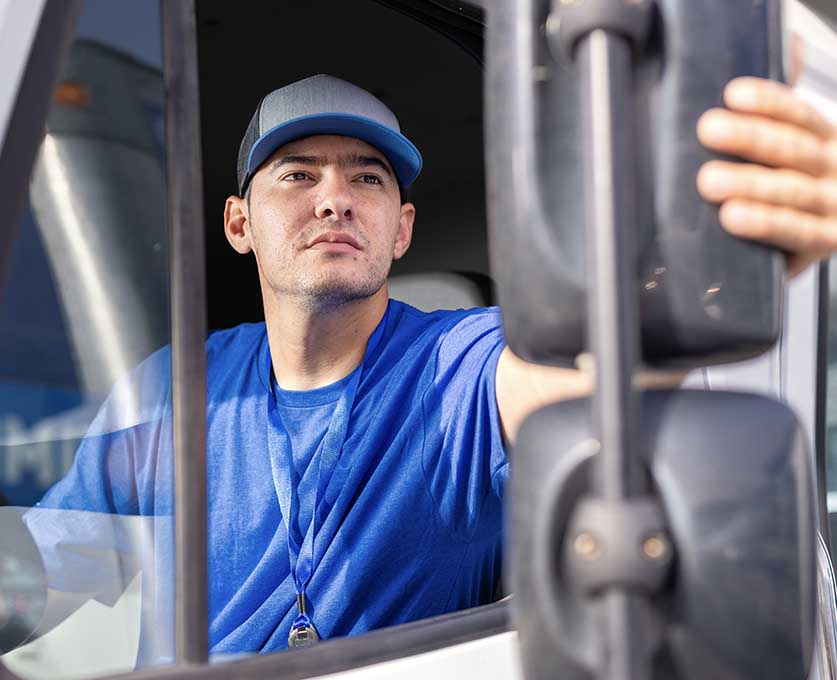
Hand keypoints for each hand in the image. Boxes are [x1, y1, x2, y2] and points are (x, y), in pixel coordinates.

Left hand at [696, 77, 836, 276]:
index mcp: (825, 141)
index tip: (731, 94)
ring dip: (750, 183)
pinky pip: (796, 232)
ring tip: (708, 180)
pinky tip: (732, 217)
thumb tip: (789, 45)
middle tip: (708, 129)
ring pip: (792, 191)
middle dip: (750, 138)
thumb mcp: (787, 150)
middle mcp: (834, 169)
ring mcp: (833, 207)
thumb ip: (779, 109)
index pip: (799, 114)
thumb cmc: (790, 192)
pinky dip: (765, 223)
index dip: (768, 102)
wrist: (818, 240)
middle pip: (794, 148)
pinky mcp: (824, 244)